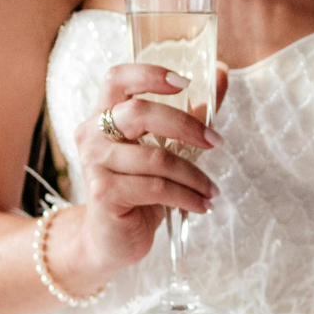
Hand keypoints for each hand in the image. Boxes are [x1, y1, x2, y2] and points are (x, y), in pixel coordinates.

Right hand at [73, 62, 227, 276]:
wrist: (110, 240)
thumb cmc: (137, 191)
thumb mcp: (163, 150)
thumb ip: (189, 114)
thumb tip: (222, 73)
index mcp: (102, 115)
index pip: (118, 79)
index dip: (149, 74)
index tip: (186, 82)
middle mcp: (91, 134)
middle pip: (139, 113)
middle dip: (185, 126)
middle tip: (216, 142)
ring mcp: (95, 163)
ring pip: (156, 158)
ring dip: (194, 175)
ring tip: (212, 190)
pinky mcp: (104, 192)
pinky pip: (156, 187)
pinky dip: (186, 196)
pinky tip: (202, 205)